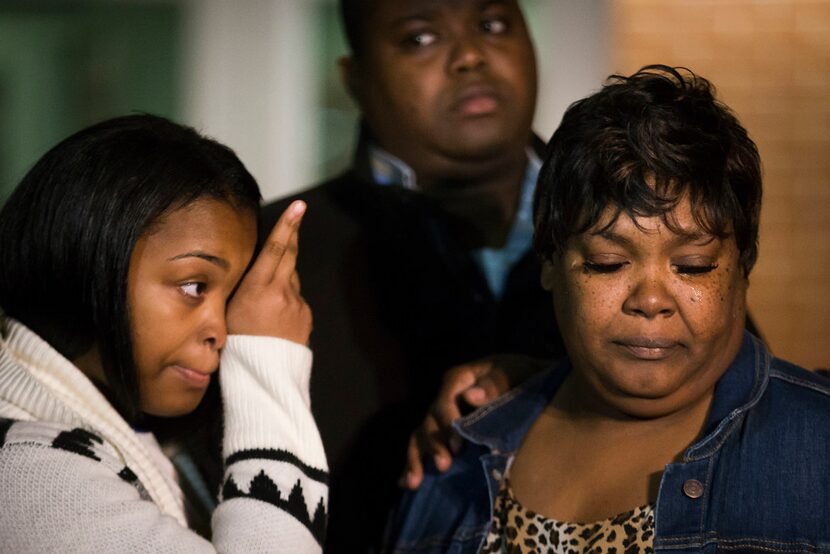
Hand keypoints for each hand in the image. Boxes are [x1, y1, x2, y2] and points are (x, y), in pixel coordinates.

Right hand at [227, 201, 311, 344]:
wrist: (264, 377)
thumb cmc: (236, 345)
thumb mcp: (228, 311)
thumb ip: (244, 287)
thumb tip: (253, 271)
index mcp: (258, 289)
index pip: (275, 250)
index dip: (286, 226)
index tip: (298, 207)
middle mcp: (282, 293)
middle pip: (289, 255)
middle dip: (292, 232)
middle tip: (298, 212)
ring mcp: (297, 304)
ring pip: (291, 279)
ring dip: (282, 278)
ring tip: (265, 298)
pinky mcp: (306, 316)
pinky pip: (295, 299)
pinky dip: (286, 300)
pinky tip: (275, 318)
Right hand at [401, 354, 547, 489]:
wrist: (530, 384)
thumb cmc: (522, 376)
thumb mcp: (514, 374)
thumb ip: (495, 385)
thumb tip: (471, 396)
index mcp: (461, 379)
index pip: (445, 398)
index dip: (447, 421)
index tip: (457, 447)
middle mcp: (447, 397)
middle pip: (431, 419)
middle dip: (434, 444)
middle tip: (444, 466)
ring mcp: (444, 416)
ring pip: (422, 434)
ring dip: (417, 457)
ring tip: (415, 482)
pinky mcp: (446, 432)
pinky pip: (424, 445)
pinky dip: (414, 462)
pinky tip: (407, 483)